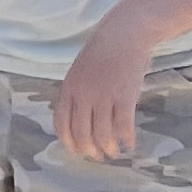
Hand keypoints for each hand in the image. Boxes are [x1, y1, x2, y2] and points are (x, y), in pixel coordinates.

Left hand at [54, 20, 156, 161]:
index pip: (61, 124)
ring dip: (108, 148)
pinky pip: (123, 126)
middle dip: (88, 151)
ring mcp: (103, 97)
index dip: (69, 142)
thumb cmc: (102, 52)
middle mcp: (83, 96)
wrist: (123, 34)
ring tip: (113, 153)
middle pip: (81, 133)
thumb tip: (76, 117)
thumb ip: (76, 93)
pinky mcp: (124, 96)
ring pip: (102, 134)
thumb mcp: (79, 71)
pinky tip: (130, 144)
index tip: (77, 151)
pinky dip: (126, 139)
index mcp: (68, 89)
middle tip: (97, 157)